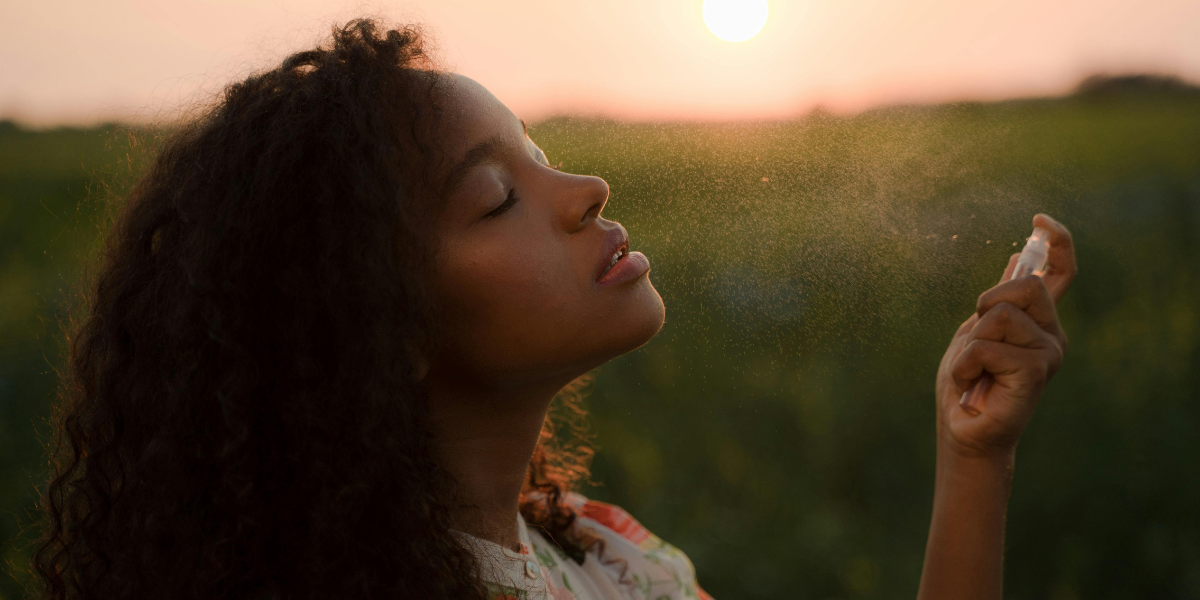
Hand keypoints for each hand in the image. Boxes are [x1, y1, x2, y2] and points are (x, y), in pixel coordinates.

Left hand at [935, 214, 1076, 457]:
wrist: (964, 431)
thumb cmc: (968, 384)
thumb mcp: (978, 330)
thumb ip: (1002, 299)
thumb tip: (1019, 256)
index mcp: (1039, 321)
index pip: (1061, 273)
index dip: (1058, 242)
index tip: (1039, 220)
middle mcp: (1052, 334)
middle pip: (1025, 285)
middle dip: (987, 304)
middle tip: (977, 341)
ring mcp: (1048, 353)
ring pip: (1000, 314)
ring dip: (971, 342)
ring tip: (974, 369)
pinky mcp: (1036, 371)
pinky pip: (988, 346)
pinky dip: (966, 364)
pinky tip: (971, 384)